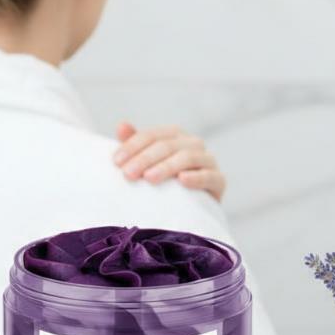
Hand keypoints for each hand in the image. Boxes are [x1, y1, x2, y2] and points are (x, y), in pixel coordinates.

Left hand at [112, 121, 226, 201]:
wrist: (192, 210)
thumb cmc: (163, 183)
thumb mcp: (146, 164)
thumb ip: (135, 145)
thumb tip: (122, 125)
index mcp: (174, 135)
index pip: (152, 135)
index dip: (133, 146)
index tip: (116, 162)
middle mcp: (193, 143)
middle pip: (167, 145)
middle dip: (145, 158)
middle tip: (128, 174)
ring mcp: (208, 161)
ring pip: (188, 157)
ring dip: (167, 167)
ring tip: (149, 178)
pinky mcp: (219, 181)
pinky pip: (210, 176)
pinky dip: (197, 177)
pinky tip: (182, 181)